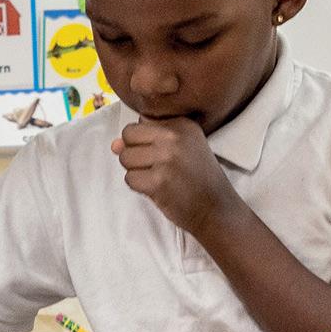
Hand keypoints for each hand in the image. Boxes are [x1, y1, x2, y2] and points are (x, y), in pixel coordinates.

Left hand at [112, 118, 241, 238]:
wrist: (216, 208)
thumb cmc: (196, 178)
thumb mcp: (182, 147)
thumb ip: (146, 139)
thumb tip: (114, 145)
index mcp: (182, 124)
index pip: (139, 123)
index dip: (143, 142)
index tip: (163, 154)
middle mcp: (175, 136)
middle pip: (127, 136)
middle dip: (135, 154)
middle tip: (157, 167)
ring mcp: (167, 158)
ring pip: (125, 157)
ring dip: (136, 171)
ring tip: (159, 178)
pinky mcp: (159, 181)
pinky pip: (129, 178)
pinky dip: (139, 187)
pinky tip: (158, 189)